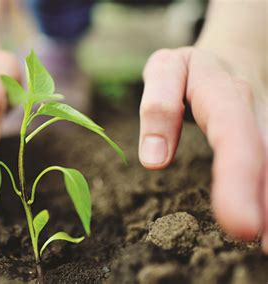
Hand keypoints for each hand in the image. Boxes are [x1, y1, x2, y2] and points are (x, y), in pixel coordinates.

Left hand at [138, 47, 266, 252]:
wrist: (227, 60)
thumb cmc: (189, 71)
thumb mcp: (166, 70)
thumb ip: (158, 106)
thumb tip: (153, 160)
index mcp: (224, 92)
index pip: (233, 135)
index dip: (239, 179)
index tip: (240, 225)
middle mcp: (254, 113)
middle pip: (264, 155)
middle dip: (264, 200)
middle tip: (258, 244)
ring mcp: (266, 128)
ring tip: (266, 248)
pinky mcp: (264, 141)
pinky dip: (267, 198)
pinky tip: (265, 234)